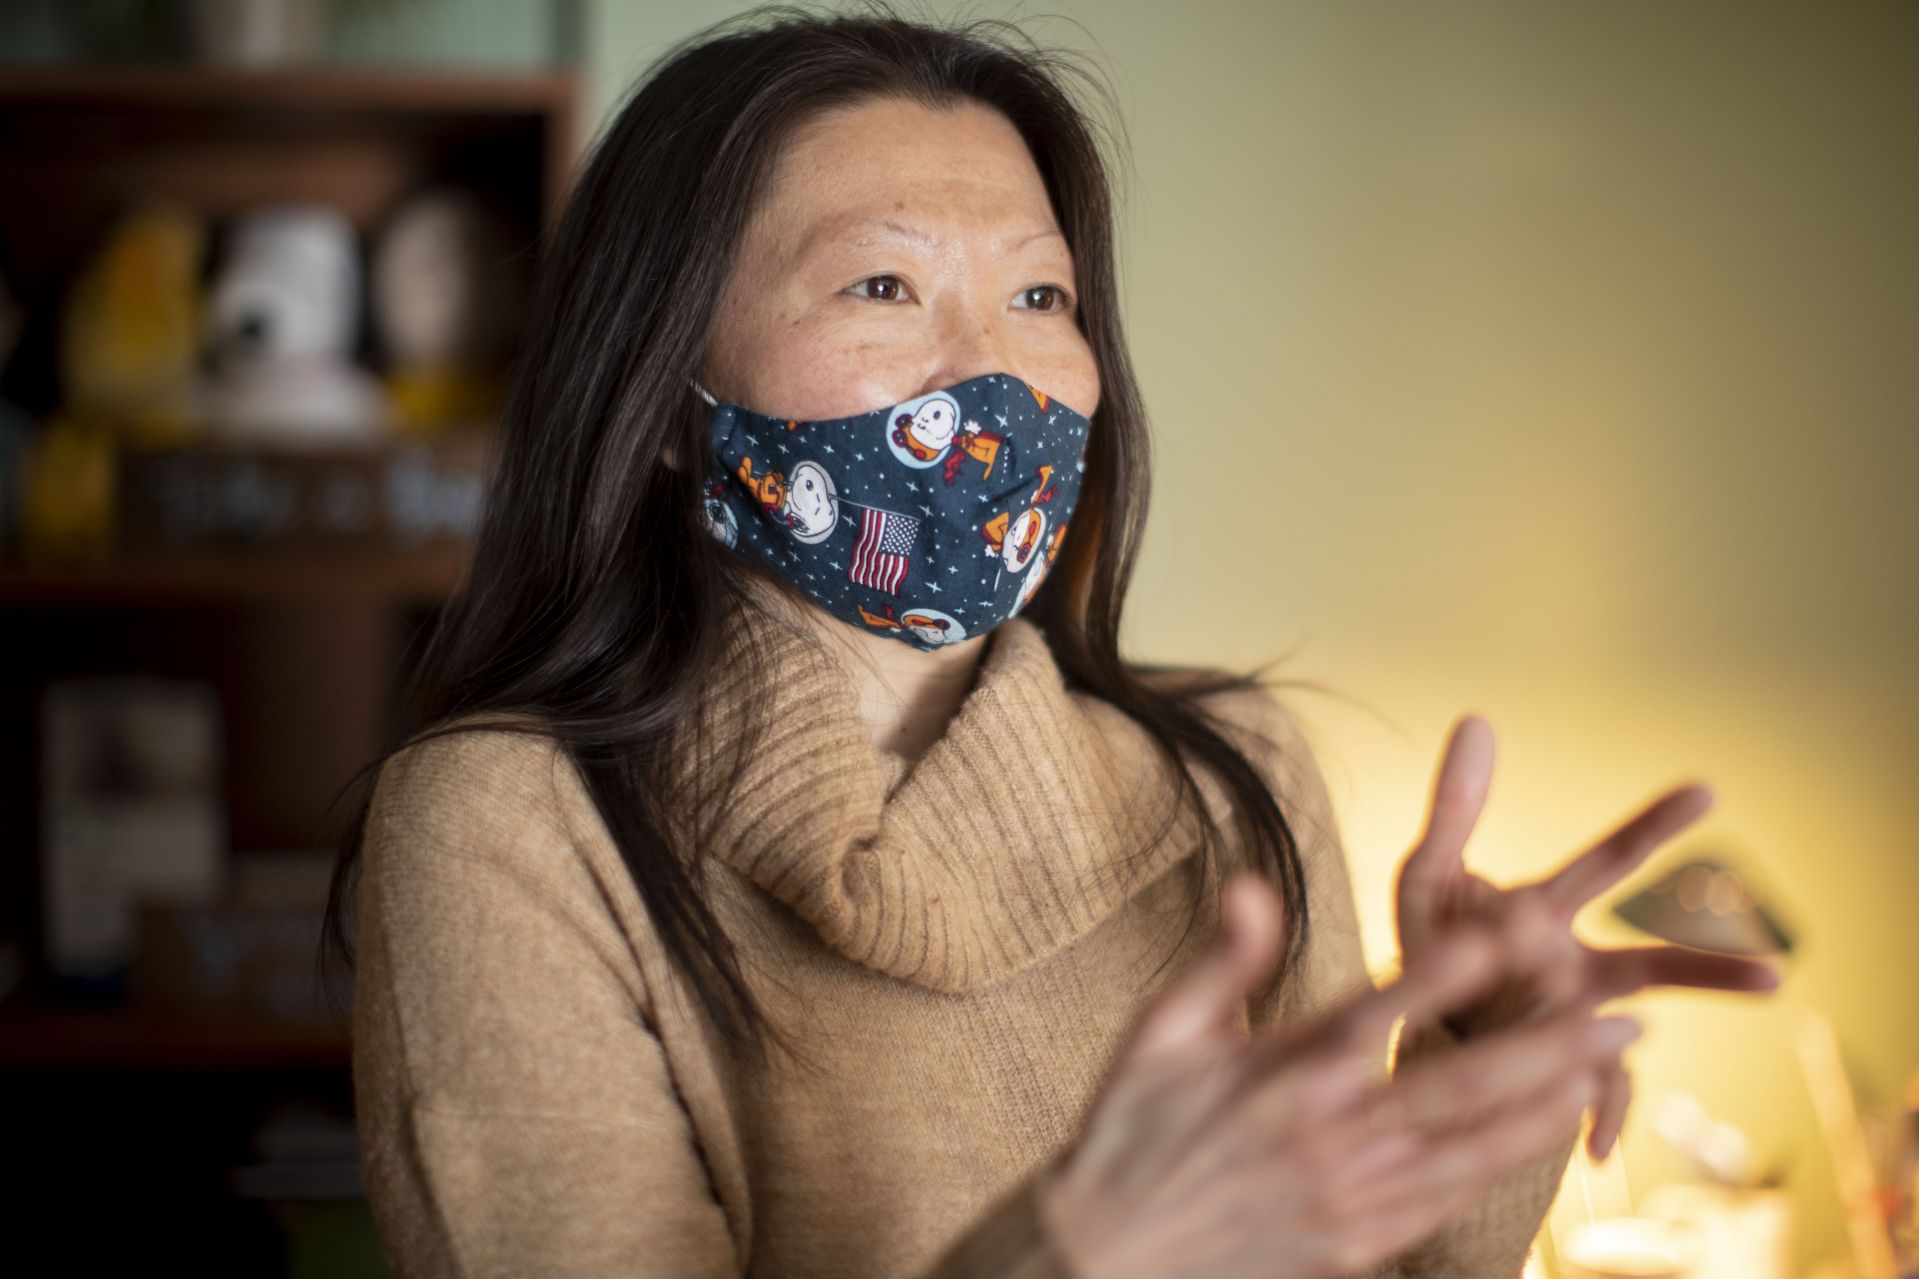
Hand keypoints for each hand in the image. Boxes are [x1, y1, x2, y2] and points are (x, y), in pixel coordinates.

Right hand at [1039, 872, 1640, 1278]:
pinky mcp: (1357, 1241)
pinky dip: (1507, 1161)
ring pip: (1468, 1146)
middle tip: (1618, 1012)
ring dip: (1547, 1101)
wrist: (1108, 1257)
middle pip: (1452, 1085)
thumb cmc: (1129, 1130)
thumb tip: (1253, 882)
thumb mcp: (1159, 1031)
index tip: (1505, 930)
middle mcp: (1324, 1135)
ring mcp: (1347, 1195)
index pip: (1374, 1014)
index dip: (1442, 973)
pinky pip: (1449, 1198)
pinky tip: (1550, 1130)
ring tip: (1608, 1061)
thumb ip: (1222, 958)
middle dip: (1542, 1046)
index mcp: (1277, 1074)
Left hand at [1392, 714, 1782, 1160]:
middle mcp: (1574, 970)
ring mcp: (1566, 1028)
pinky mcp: (1548, 1076)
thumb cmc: (1433, 944)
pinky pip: (1581, 1101)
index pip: (1609, 863)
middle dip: (1708, 970)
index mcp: (1548, 914)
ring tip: (1662, 1102)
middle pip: (1650, 966)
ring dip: (1647, 1057)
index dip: (1655, 827)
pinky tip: (1598, 1150)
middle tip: (1772, 978)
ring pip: (1625, 1042)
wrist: (1410, 1027)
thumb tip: (1479, 719)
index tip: (1707, 791)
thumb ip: (1455, 805)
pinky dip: (1596, 1121)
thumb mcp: (1428, 875)